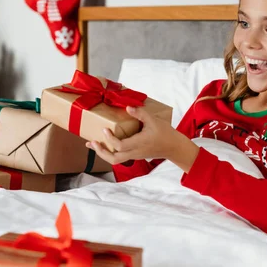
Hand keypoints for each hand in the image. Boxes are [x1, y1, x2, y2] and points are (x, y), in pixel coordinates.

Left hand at [85, 106, 199, 171]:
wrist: (174, 147)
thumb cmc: (165, 133)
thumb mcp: (154, 120)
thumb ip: (140, 113)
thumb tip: (128, 107)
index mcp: (139, 144)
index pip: (120, 146)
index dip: (110, 139)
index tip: (104, 129)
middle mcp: (135, 152)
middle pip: (114, 158)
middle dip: (101, 151)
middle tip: (92, 142)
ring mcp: (134, 155)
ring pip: (115, 160)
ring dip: (103, 153)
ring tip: (93, 144)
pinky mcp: (135, 155)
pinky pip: (120, 157)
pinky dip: (110, 152)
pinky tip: (105, 144)